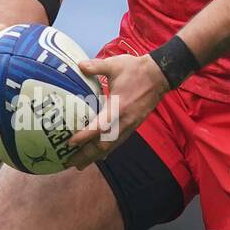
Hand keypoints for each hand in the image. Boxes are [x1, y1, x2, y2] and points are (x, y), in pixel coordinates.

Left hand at [65, 53, 169, 169]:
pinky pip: (118, 142)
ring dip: (96, 156)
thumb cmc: (136, 69)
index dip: (85, 136)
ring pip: (111, 146)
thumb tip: (79, 65)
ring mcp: (130, 125)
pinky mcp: (133, 126)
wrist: (159, 75)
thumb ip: (96, 66)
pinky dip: (107, 150)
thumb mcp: (115, 64)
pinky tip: (99, 156)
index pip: (99, 126)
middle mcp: (124, 120)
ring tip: (81, 165)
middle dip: (87, 155)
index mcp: (118, 106)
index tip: (70, 142)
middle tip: (70, 162)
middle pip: (104, 144)